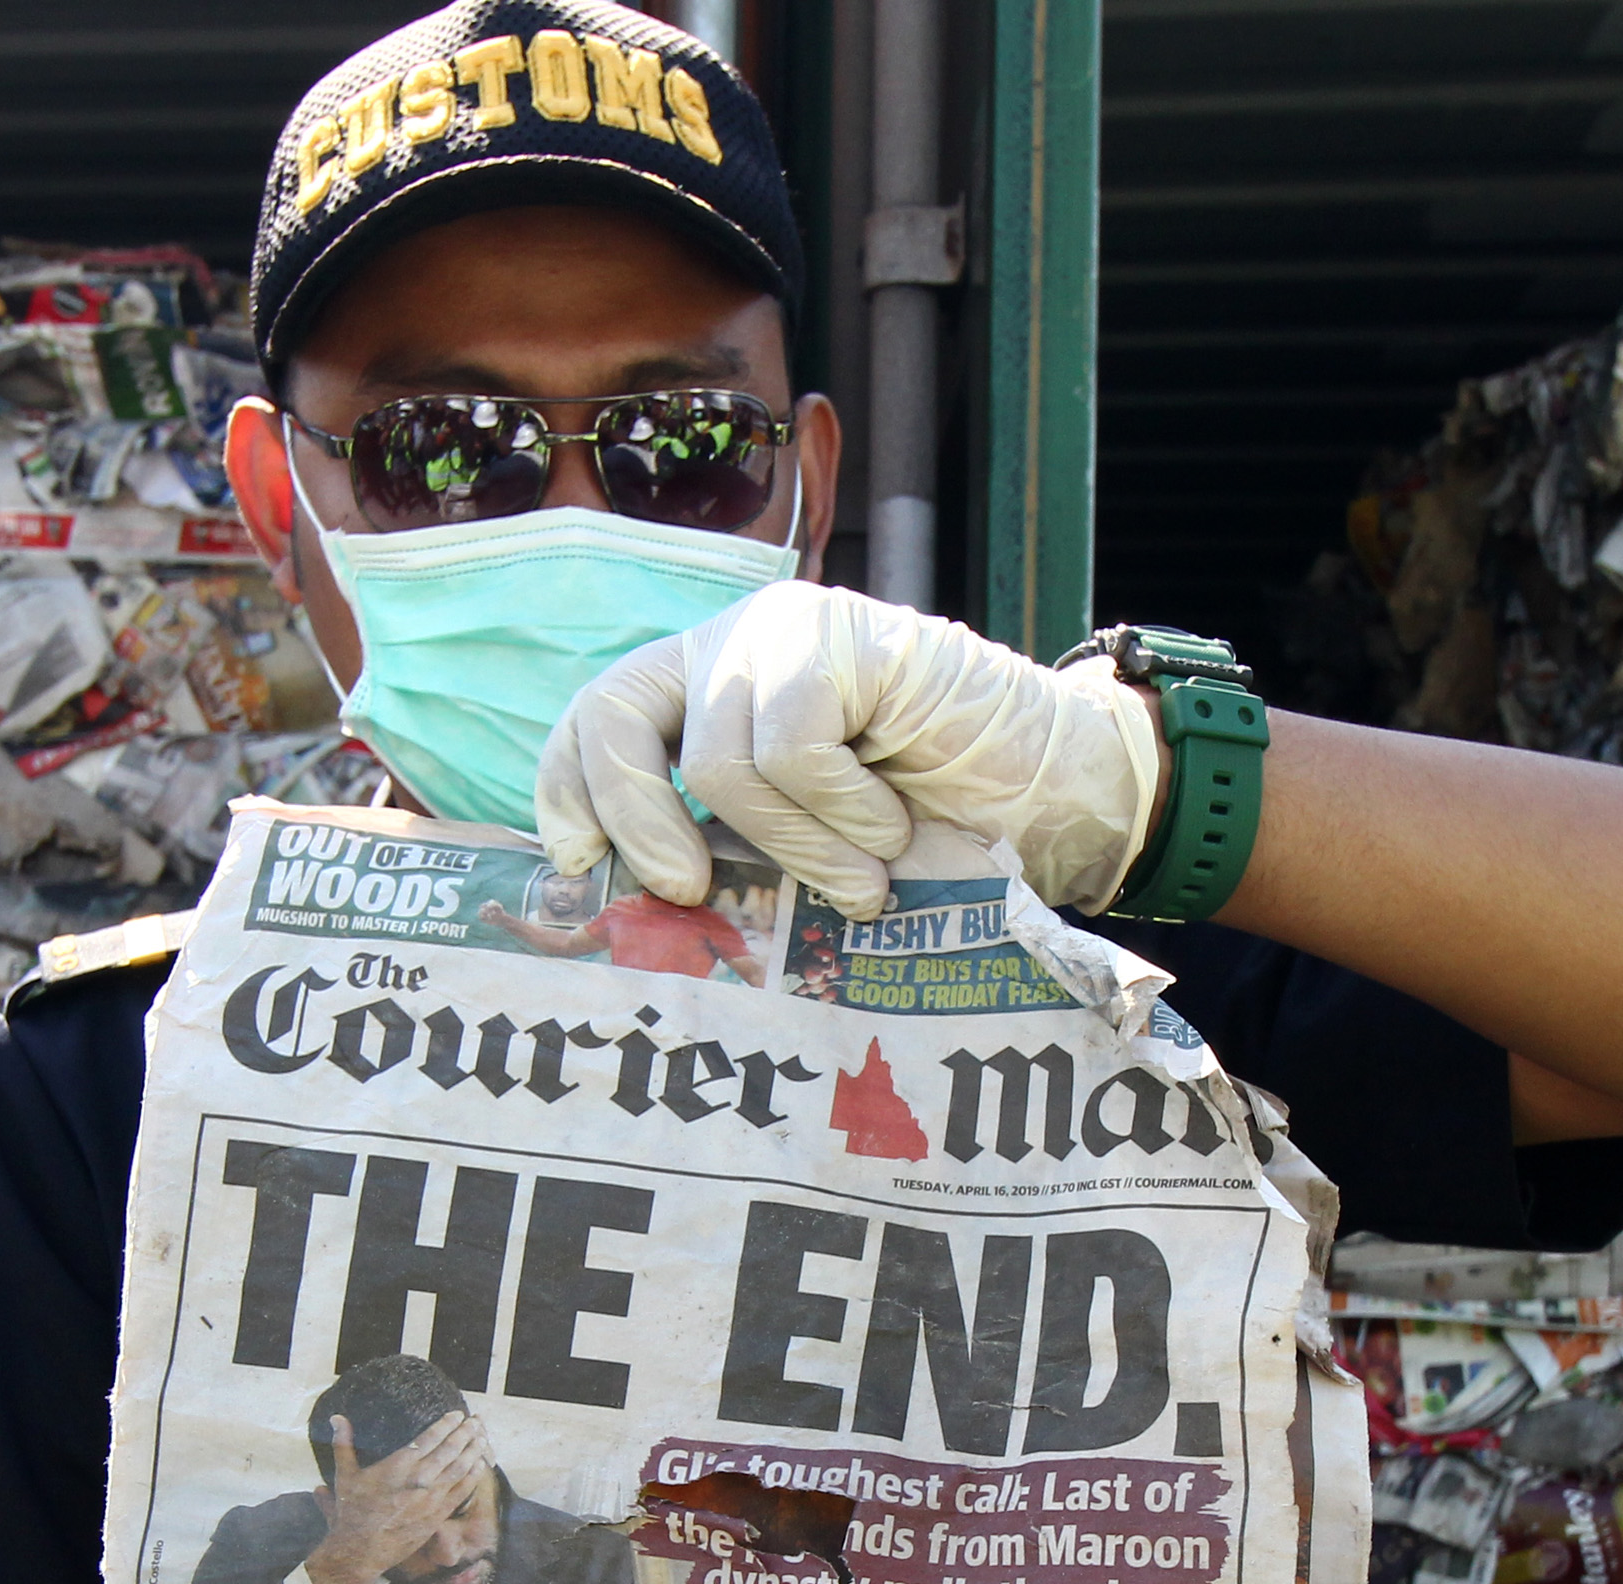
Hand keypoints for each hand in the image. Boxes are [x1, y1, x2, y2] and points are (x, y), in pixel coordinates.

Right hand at [307, 1412, 487, 1583]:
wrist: (362, 1550)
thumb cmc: (352, 1513)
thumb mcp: (344, 1475)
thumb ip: (343, 1443)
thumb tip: (337, 1418)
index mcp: (399, 1464)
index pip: (430, 1437)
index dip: (446, 1423)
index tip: (457, 1414)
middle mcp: (420, 1478)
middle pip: (450, 1449)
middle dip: (465, 1432)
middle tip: (476, 1420)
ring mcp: (432, 1498)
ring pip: (460, 1468)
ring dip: (473, 1450)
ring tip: (482, 1437)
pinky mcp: (438, 1515)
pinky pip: (462, 1491)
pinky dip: (473, 1476)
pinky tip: (481, 1465)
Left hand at [536, 581, 1162, 920]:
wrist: (1054, 791)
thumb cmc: (930, 831)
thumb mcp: (804, 847)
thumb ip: (728, 849)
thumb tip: (633, 911)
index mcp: (702, 692)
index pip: (595, 718)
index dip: (568, 788)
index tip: (581, 867)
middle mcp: (729, 648)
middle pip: (614, 713)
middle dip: (634, 817)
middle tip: (687, 892)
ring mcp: (783, 633)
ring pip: (718, 759)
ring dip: (791, 846)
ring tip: (861, 880)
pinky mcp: (840, 635)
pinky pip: (792, 746)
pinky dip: (840, 810)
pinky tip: (890, 822)